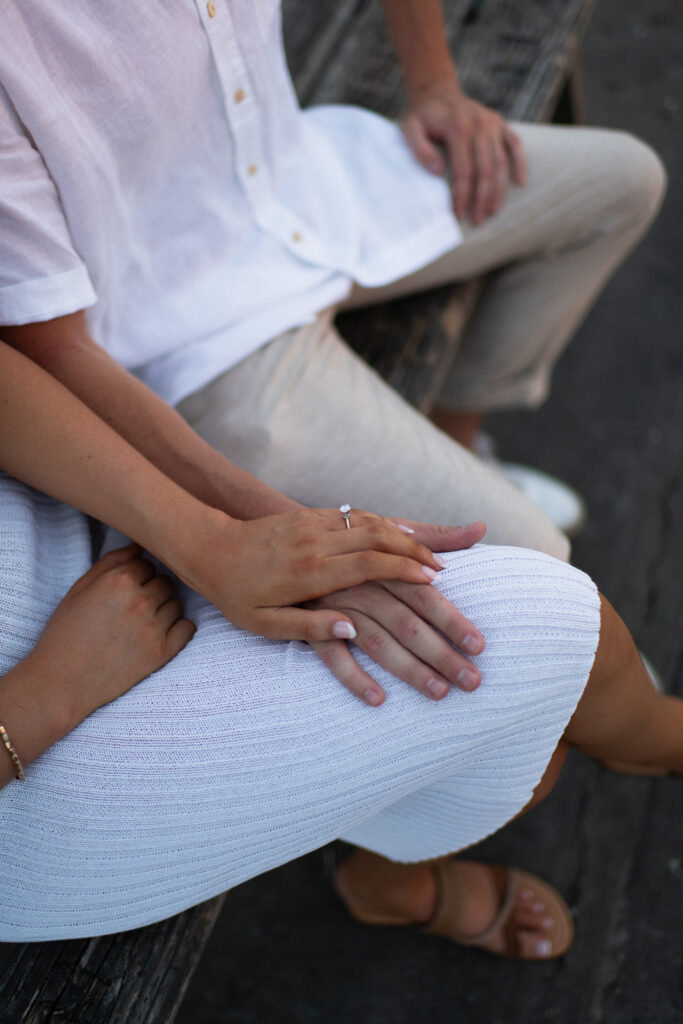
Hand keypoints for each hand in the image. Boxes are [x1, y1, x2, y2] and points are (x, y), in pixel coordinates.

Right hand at [26, 544, 194, 725]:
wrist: (61, 682)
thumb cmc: (65, 633)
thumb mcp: (79, 590)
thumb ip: (111, 562)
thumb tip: (139, 547)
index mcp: (119, 581)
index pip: (148, 564)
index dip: (136, 577)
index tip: (124, 591)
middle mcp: (141, 600)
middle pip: (165, 582)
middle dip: (152, 591)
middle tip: (132, 609)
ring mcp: (154, 627)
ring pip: (176, 603)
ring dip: (164, 609)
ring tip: (141, 624)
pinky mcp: (162, 652)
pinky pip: (187, 627)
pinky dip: (178, 629)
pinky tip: (160, 635)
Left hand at [190, 507, 449, 641]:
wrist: (209, 547)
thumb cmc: (236, 595)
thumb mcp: (266, 625)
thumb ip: (310, 629)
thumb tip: (353, 632)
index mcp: (308, 574)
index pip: (369, 566)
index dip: (405, 570)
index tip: (433, 579)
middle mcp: (315, 543)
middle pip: (378, 539)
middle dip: (415, 552)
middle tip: (442, 569)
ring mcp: (313, 524)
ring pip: (369, 523)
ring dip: (403, 535)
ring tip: (429, 553)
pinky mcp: (308, 515)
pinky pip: (354, 515)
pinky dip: (382, 523)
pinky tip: (399, 533)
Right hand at [309, 521, 487, 704]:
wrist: (289, 544)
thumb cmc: (351, 543)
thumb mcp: (390, 531)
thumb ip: (436, 536)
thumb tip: (481, 528)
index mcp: (386, 566)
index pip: (425, 595)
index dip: (452, 620)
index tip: (480, 645)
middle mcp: (363, 586)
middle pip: (407, 623)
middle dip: (441, 653)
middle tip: (473, 681)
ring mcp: (335, 607)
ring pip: (376, 641)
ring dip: (408, 668)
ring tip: (439, 693)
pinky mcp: (308, 624)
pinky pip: (330, 654)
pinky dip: (352, 676)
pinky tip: (378, 699)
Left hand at [401, 81, 526, 222]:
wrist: (436, 91)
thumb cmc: (421, 116)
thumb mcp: (409, 128)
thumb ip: (419, 149)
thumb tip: (438, 171)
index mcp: (457, 127)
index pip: (464, 170)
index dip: (463, 195)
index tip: (459, 214)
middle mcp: (479, 124)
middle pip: (486, 170)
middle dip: (482, 198)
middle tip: (478, 220)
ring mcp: (492, 123)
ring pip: (501, 162)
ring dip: (499, 190)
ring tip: (492, 211)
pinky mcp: (500, 123)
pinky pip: (515, 144)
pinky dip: (520, 163)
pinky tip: (520, 182)